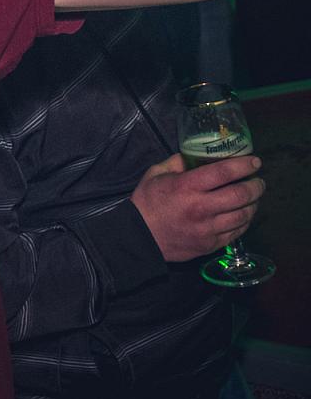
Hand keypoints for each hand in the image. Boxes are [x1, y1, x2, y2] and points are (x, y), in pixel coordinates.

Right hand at [130, 153, 264, 262]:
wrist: (140, 237)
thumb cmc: (147, 202)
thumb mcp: (155, 174)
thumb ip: (177, 162)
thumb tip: (196, 154)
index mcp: (186, 186)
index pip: (223, 172)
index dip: (243, 165)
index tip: (254, 162)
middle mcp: (201, 207)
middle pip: (240, 194)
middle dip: (256, 186)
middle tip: (258, 182)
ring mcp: (208, 228)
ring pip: (243, 215)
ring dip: (253, 204)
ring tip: (253, 198)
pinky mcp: (211, 244)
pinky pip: (237, 232)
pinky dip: (245, 221)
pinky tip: (243, 214)